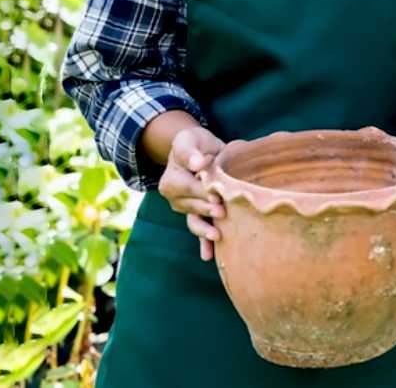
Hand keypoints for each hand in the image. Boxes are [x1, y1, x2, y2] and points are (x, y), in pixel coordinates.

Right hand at [158, 126, 225, 260]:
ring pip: (193, 220)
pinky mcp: (194, 215)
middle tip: (223, 213)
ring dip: (205, 230)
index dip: (201, 191)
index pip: (186, 185)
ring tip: (217, 236)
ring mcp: (184, 207)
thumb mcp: (190, 139)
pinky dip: (202, 244)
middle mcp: (174, 194)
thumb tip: (198, 163)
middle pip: (191, 204)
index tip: (215, 196)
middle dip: (207, 209)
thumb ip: (191, 151)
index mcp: (172, 175)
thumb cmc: (196, 143)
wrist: (199, 152)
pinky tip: (208, 255)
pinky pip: (197, 230)